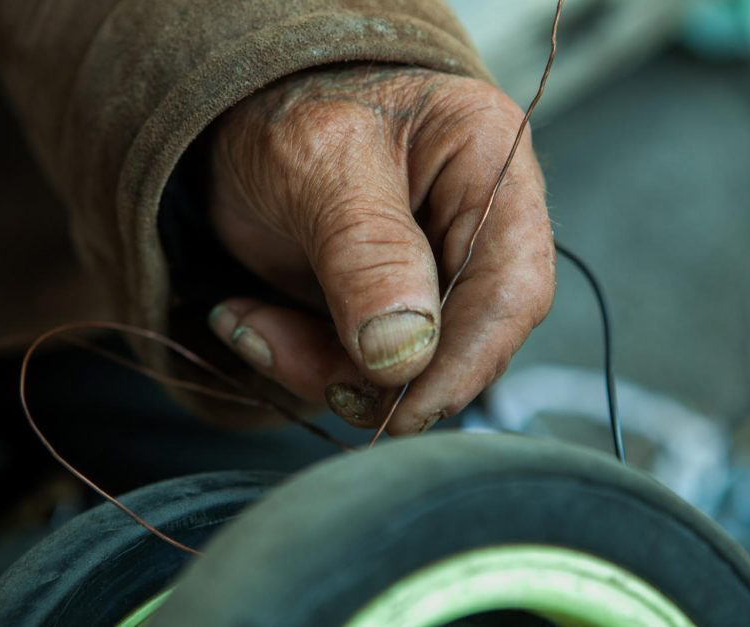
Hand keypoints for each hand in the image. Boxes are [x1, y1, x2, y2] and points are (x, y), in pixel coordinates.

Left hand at [205, 64, 553, 434]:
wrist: (238, 119)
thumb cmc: (287, 108)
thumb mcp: (319, 164)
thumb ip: (366, 252)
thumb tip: (406, 352)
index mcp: (488, 163)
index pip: (511, 285)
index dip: (467, 361)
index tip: (406, 411)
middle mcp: (474, 225)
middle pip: (464, 339)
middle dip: (378, 372)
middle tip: (296, 360)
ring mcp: (432, 272)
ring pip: (407, 368)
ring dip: (323, 369)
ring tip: (252, 324)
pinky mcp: (389, 308)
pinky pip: (361, 367)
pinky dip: (302, 362)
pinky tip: (250, 320)